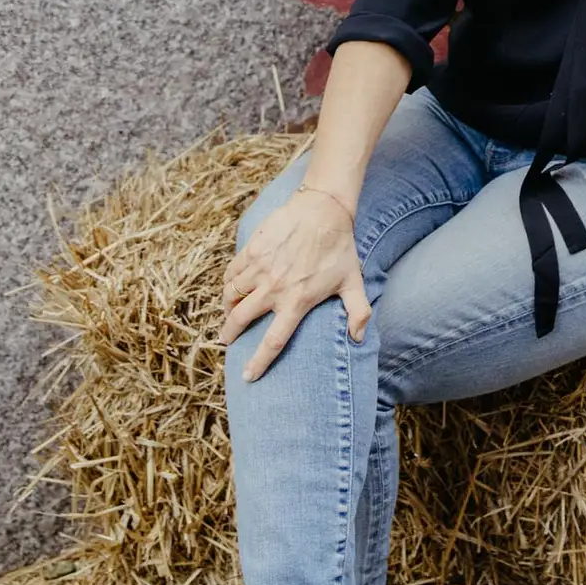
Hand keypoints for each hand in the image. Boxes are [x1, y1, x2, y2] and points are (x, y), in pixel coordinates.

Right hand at [219, 189, 371, 380]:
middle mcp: (274, 288)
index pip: (273, 341)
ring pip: (231, 295)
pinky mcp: (252, 249)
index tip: (247, 377)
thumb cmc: (340, 246)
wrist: (323, 208)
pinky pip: (231, 271)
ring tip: (229, 312)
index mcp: (297, 301)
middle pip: (240, 319)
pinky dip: (228, 281)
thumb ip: (358, 312)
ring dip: (227, 307)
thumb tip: (360, 339)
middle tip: (225, 340)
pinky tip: (232, 285)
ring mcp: (260, 267)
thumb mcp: (353, 281)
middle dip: (229, 334)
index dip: (258, 362)